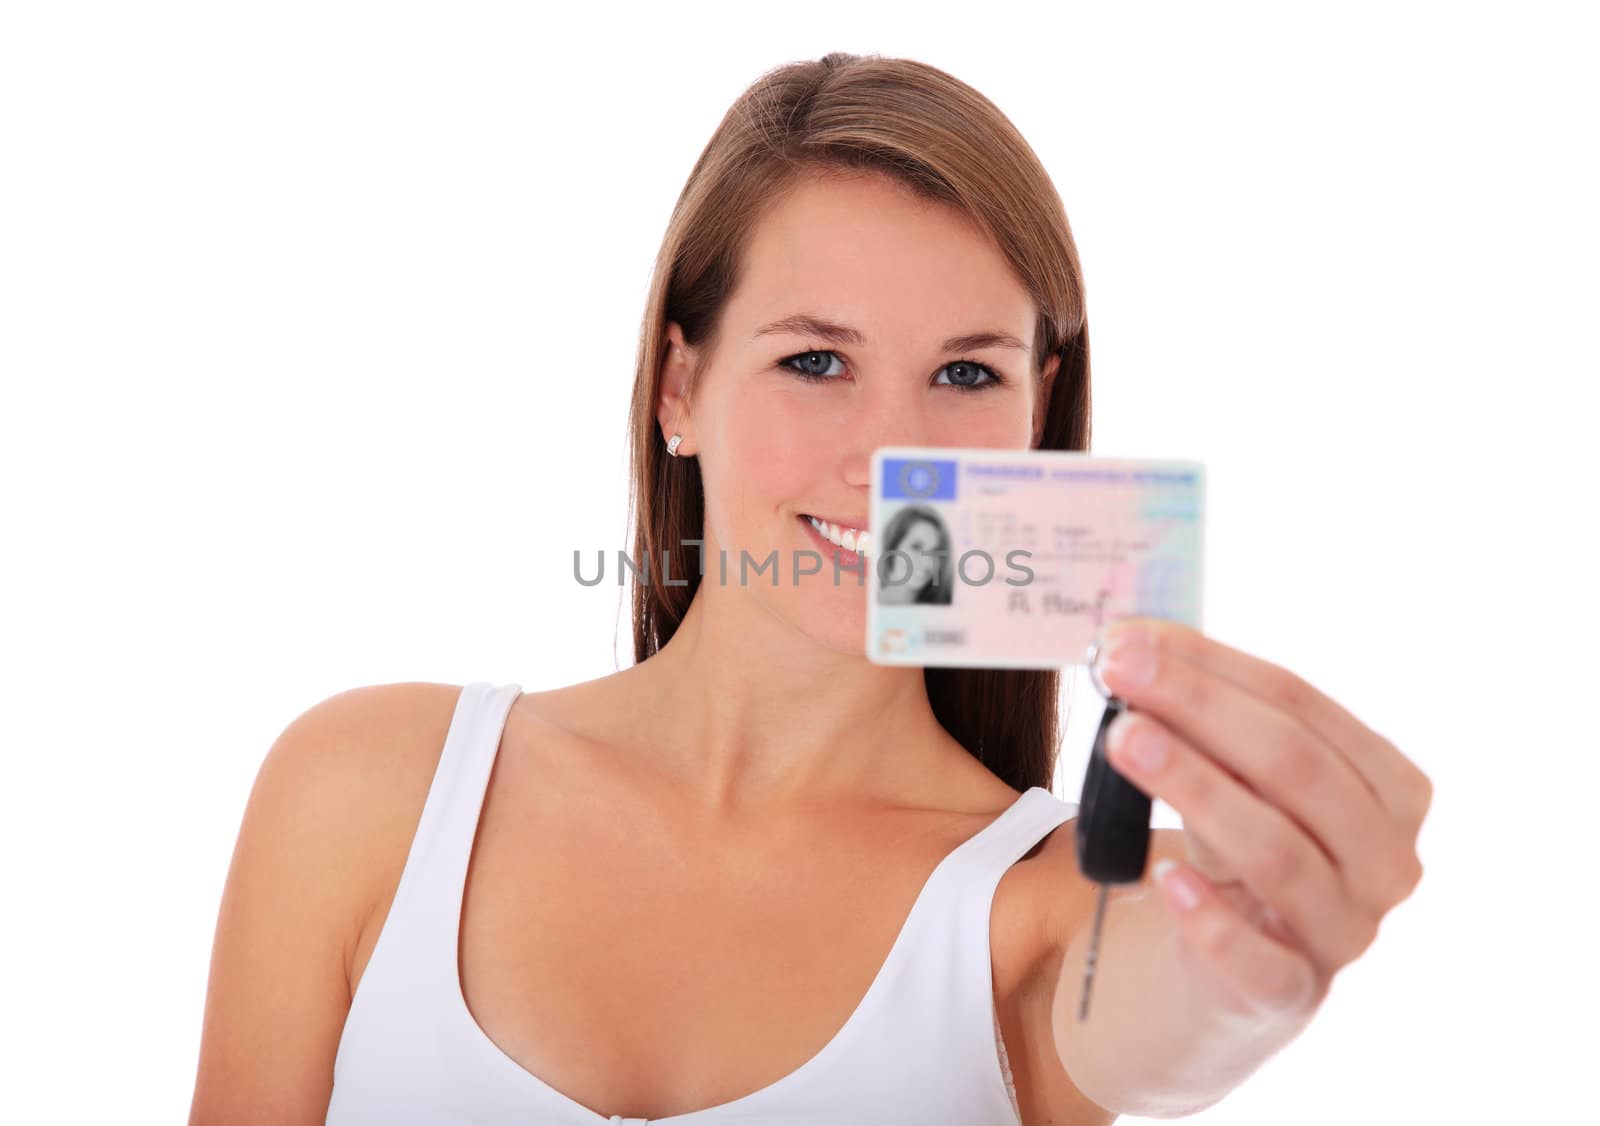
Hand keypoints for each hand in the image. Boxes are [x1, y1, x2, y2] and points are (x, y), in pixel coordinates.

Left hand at [1090, 617, 1432, 1021]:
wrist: (1229, 974)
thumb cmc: (1238, 848)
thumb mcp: (1234, 780)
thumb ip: (1204, 723)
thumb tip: (1131, 646)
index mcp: (1387, 786)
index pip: (1302, 705)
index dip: (1214, 666)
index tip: (1131, 638)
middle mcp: (1386, 860)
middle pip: (1297, 767)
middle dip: (1200, 709)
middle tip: (1119, 671)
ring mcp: (1346, 933)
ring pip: (1279, 853)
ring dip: (1196, 787)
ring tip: (1124, 741)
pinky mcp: (1290, 995)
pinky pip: (1260, 963)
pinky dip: (1212, 920)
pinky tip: (1166, 878)